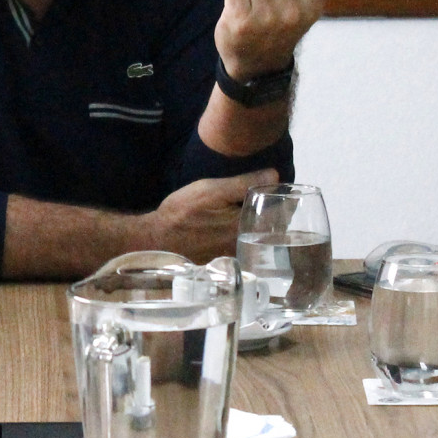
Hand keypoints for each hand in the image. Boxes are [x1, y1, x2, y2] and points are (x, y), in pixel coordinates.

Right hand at [145, 169, 277, 262]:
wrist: (157, 238)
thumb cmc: (183, 212)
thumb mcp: (211, 190)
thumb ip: (243, 183)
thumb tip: (275, 175)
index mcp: (245, 227)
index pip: (278, 216)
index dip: (281, 203)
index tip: (280, 191)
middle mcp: (245, 246)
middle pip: (270, 229)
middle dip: (272, 216)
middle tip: (269, 200)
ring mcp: (235, 256)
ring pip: (258, 239)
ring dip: (260, 227)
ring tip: (256, 212)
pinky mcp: (224, 261)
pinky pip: (244, 246)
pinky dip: (246, 236)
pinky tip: (236, 227)